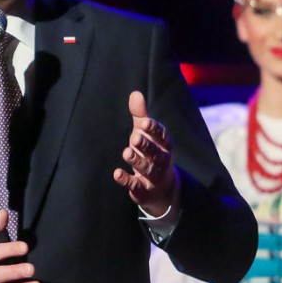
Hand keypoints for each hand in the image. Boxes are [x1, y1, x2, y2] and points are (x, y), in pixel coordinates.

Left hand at [113, 90, 177, 216]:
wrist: (162, 189)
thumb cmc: (152, 153)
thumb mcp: (146, 134)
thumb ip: (141, 115)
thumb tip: (135, 93)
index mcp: (164, 145)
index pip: (162, 136)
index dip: (154, 129)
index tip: (144, 122)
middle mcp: (162, 160)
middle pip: (155, 152)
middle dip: (146, 145)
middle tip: (134, 137)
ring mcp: (153, 177)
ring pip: (147, 168)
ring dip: (137, 161)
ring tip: (126, 152)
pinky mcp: (143, 190)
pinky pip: (136, 185)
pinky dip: (127, 180)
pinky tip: (117, 174)